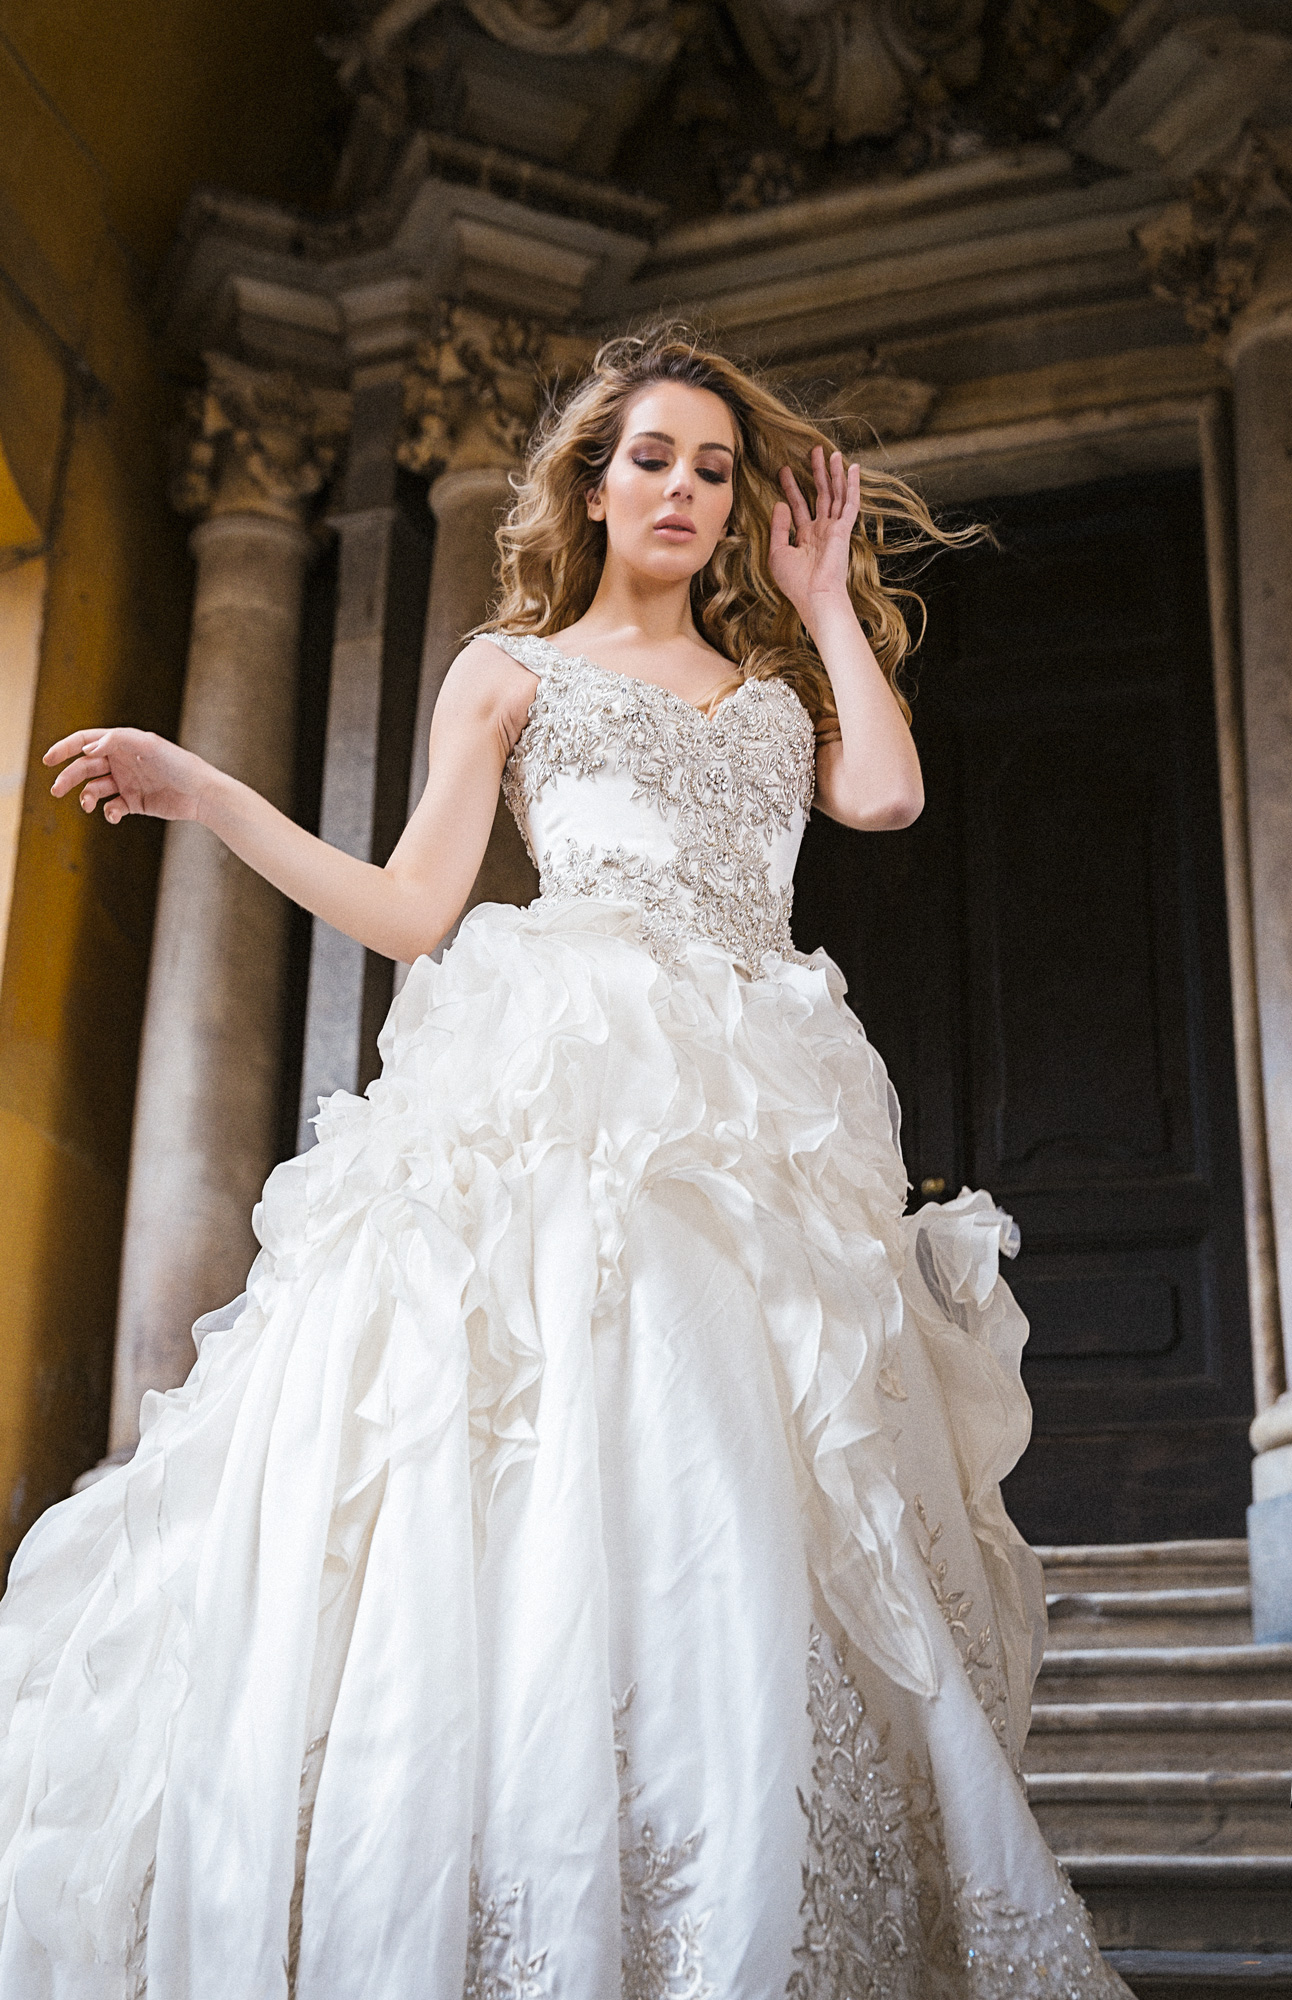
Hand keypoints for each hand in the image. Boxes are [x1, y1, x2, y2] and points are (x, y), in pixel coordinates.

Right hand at [43, 728, 214, 824]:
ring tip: (89, 805)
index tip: (47, 760)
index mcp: (122, 743)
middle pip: (85, 767)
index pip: (86, 742)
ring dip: (87, 796)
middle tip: (57, 790)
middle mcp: (122, 761)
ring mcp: (127, 782)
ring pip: (95, 789)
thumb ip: (116, 741)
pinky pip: (112, 808)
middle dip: (69, 777)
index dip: (65, 749)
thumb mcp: (148, 746)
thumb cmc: (178, 765)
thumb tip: (87, 748)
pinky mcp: (134, 803)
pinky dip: (108, 812)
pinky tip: (114, 814)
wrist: (201, 794)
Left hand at [769, 446, 860, 623]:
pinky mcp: (844, 530)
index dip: (792, 487)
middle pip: (820, 494)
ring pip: (836, 494)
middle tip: (813, 450)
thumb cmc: (795, 583)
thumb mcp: (778, 552)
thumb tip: (780, 504)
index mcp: (806, 537)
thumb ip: (779, 527)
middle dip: (816, 472)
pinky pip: (850, 503)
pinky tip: (854, 468)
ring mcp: (834, 529)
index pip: (799, 505)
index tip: (784, 470)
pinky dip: (853, 486)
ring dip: (834, 473)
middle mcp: (822, 530)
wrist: (814, 597)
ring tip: (832, 452)